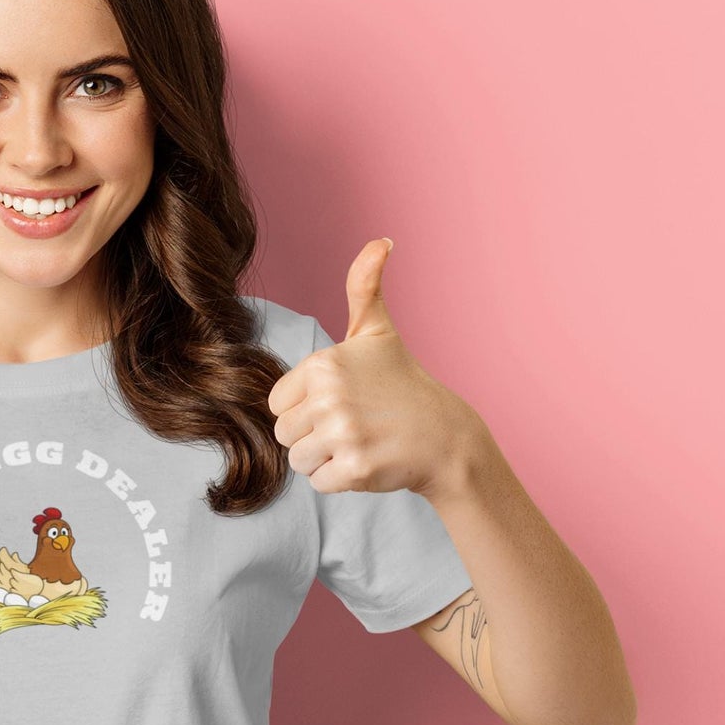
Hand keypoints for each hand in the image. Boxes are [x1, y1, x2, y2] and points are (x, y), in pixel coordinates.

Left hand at [266, 238, 475, 500]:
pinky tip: (368, 462)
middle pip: (284, 433)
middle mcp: (331, 397)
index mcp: (325, 364)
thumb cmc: (403, 384)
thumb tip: (381, 240)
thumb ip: (364, 287)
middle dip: (312, 436)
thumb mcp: (378, 332)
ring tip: (359, 443)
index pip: (277, 403)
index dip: (304, 408)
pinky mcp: (356, 468)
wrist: (447, 438)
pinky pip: (319, 483)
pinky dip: (340, 480)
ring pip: (298, 460)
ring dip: (324, 459)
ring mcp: (344, 434)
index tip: (339, 402)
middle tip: (353, 426)